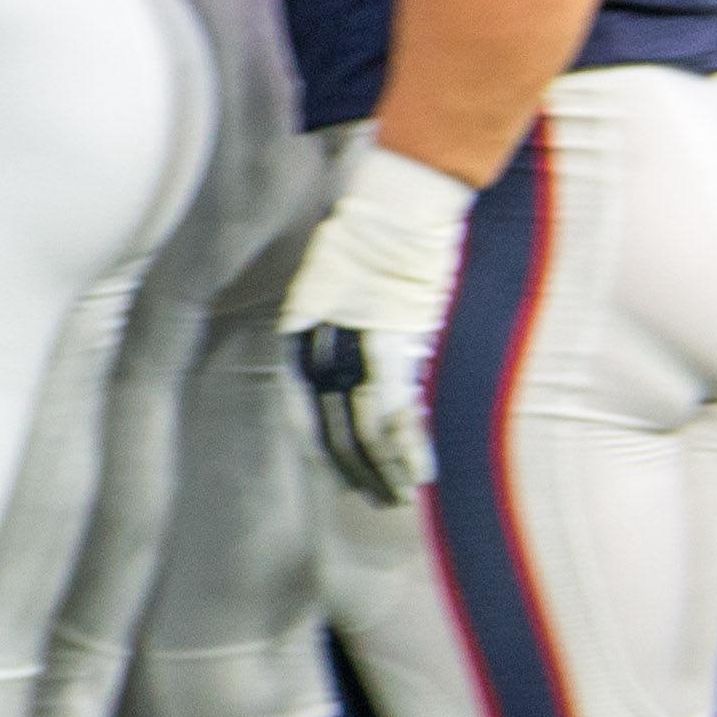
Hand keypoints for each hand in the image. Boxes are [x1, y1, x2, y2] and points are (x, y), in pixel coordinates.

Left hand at [281, 144, 480, 504]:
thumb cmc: (373, 247)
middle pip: (334, 433)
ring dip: (384, 471)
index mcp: (300, 343)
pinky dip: (406, 448)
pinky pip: (393, 415)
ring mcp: (353, 356)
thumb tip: (372, 374)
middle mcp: (319, 355)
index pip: (304, 416)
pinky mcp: (389, 354)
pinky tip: (415, 475)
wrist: (392, 214)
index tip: (340, 481)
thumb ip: (349, 336)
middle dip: (356, 472)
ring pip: (364, 433)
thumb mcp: (345, 296)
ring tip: (397, 499)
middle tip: (375, 501)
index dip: (323, 453)